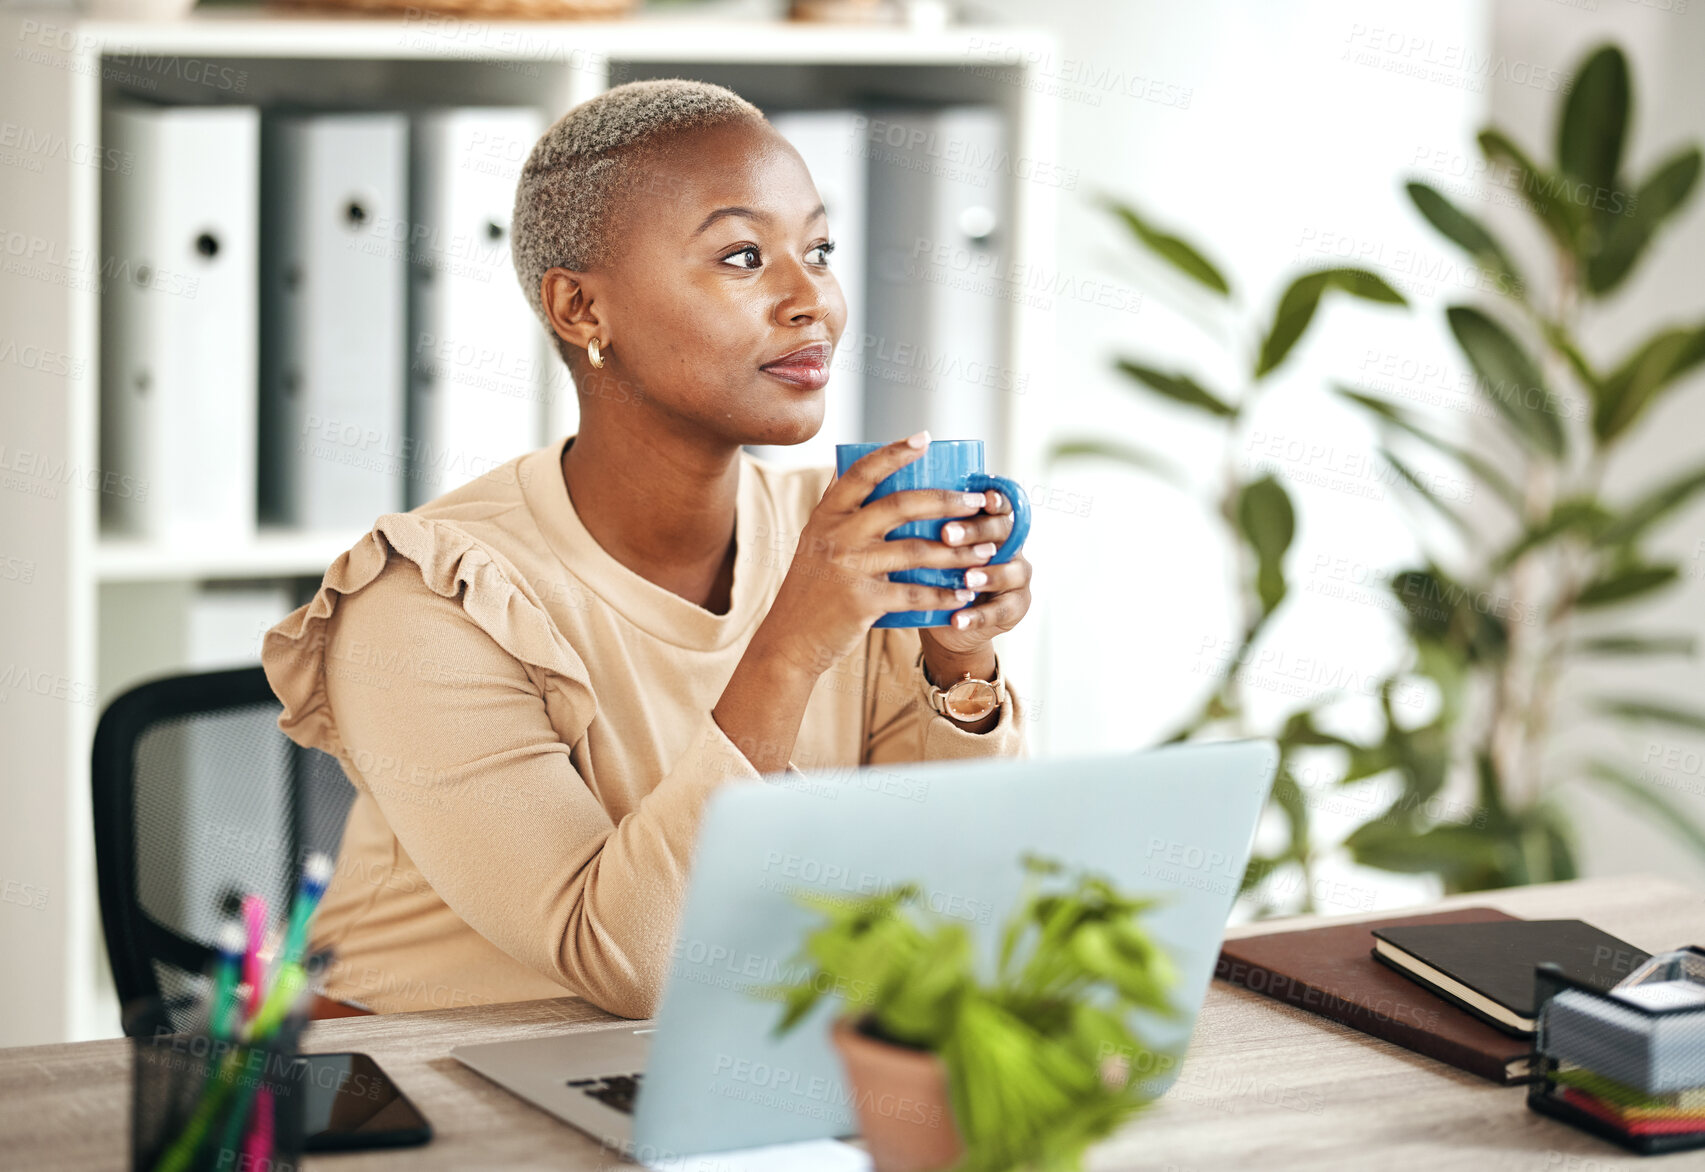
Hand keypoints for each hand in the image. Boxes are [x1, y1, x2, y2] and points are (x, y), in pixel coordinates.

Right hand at [753, 431, 997, 678]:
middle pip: (900, 506)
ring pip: (916, 552)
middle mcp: (838, 535)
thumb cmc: (810, 588)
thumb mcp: (814, 540)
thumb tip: (853, 464)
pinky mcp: (863, 602)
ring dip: (957, 552)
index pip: (862, 472)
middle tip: (977, 501)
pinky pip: (914, 594)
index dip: (894, 452)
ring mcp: (850, 568)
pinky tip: (964, 595)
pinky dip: (943, 595)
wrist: (789, 639)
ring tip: (985, 551)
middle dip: (946, 500)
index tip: (925, 438)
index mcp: (828, 515)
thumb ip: (837, 508)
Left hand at [917, 487, 1032, 668]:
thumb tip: (891, 501)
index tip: (983, 499)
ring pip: (1011, 571)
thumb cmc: (936, 575)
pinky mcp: (1016, 607)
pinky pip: (1001, 611)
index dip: (996, 499)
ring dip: (987, 575)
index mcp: (991, 524)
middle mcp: (1010, 545)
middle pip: (1003, 532)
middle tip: (947, 535)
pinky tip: (958, 619)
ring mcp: (1017, 576)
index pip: (1000, 504)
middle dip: (975, 532)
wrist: (945, 620)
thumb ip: (925, 528)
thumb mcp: (930, 549)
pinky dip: (978, 616)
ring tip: (966, 579)